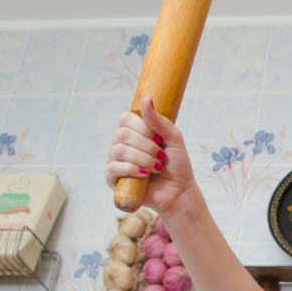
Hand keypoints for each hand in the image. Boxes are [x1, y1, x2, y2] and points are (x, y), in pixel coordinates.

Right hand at [104, 96, 196, 213]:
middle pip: (122, 134)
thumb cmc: (176, 165)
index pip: (126, 118)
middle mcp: (121, 144)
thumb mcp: (173, 139)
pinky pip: (114, 167)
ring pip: (119, 150)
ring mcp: (115, 161)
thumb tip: (145, 98)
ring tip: (157, 167)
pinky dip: (133, 170)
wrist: (178, 192)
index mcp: (133, 132)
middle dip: (146, 145)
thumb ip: (159, 121)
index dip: (143, 127)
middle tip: (161, 155)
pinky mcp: (113, 178)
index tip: (160, 138)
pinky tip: (145, 175)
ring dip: (143, 159)